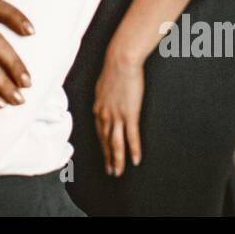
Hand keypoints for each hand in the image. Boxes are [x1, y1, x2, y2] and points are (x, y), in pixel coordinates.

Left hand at [93, 49, 145, 176]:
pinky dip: (133, 150)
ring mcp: (117, 116)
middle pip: (106, 142)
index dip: (102, 147)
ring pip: (116, 144)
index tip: (104, 157)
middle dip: (108, 158)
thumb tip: (103, 103)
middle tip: (111, 172)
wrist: (121, 61)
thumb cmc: (114, 69)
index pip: (99, 133)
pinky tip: (136, 160)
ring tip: (119, 172)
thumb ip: (103, 98)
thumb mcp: (102, 86)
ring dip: (118, 160)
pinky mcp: (130, 114)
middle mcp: (105, 115)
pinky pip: (131, 137)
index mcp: (98, 108)